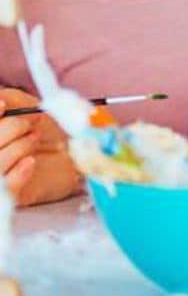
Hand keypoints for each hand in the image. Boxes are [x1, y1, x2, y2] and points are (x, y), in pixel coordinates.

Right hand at [0, 88, 82, 206]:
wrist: (73, 152)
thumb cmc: (45, 127)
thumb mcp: (23, 105)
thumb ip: (6, 98)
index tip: (4, 106)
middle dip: (10, 128)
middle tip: (29, 125)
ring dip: (19, 147)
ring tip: (34, 139)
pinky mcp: (7, 197)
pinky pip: (5, 188)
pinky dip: (18, 173)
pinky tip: (30, 161)